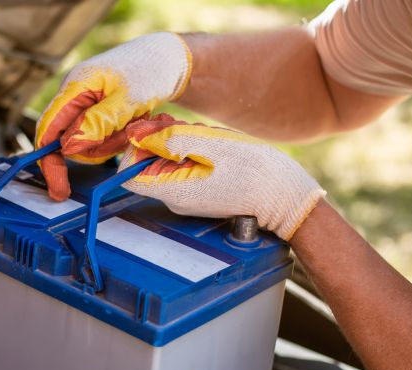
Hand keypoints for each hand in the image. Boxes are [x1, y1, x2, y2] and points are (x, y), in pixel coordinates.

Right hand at [35, 32, 191, 200]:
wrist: (166, 59)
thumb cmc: (149, 71)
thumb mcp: (128, 99)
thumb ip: (98, 122)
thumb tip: (67, 147)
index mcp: (73, 86)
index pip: (47, 129)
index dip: (49, 161)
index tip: (59, 189)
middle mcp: (73, 98)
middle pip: (66, 142)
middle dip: (95, 148)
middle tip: (124, 137)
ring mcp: (83, 108)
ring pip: (85, 145)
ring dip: (110, 144)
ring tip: (132, 124)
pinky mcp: (95, 116)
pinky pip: (98, 140)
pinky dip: (115, 139)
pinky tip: (131, 124)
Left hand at [119, 114, 324, 239]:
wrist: (284, 194)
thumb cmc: (254, 170)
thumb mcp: (211, 145)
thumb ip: (172, 139)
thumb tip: (139, 134)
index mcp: (173, 190)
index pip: (127, 173)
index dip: (134, 148)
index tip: (155, 131)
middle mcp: (174, 198)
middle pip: (146, 163)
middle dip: (162, 139)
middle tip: (190, 130)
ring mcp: (186, 196)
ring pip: (166, 162)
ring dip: (181, 142)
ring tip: (208, 138)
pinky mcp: (198, 191)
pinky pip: (184, 166)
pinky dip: (193, 150)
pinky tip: (214, 146)